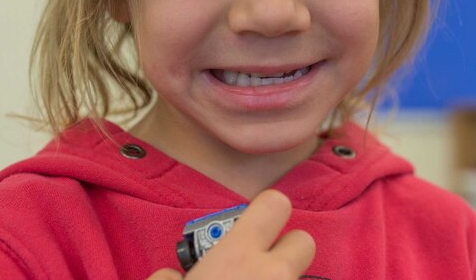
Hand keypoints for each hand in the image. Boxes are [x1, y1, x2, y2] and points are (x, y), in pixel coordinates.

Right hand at [146, 189, 314, 279]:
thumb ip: (171, 275)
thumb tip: (171, 275)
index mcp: (238, 257)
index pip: (275, 203)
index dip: (266, 211)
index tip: (254, 224)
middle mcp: (273, 275)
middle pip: (304, 241)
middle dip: (286, 252)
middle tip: (259, 267)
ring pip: (300, 276)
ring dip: (282, 279)